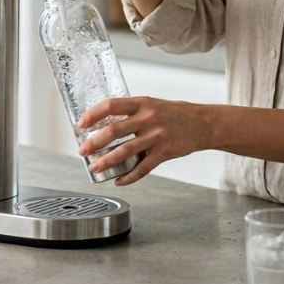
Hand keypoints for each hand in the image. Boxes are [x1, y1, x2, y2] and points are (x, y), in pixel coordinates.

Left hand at [76, 96, 212, 185]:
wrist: (201, 123)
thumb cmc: (173, 114)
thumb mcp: (151, 104)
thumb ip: (131, 113)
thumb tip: (103, 125)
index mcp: (142, 103)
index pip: (112, 105)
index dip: (93, 114)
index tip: (81, 124)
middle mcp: (148, 118)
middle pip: (115, 130)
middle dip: (94, 142)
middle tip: (82, 151)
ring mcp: (157, 136)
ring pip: (125, 151)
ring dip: (106, 161)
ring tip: (95, 168)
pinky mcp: (164, 152)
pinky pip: (143, 168)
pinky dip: (129, 177)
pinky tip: (119, 180)